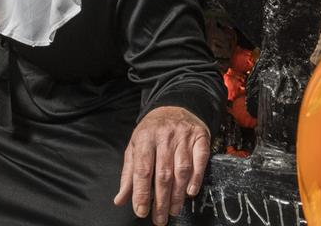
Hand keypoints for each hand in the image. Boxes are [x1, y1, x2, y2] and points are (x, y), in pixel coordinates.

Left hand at [113, 106, 209, 224]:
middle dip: (161, 200)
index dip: (142, 193)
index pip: (142, 170)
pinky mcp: (200, 137)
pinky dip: (196, 177)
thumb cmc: (152, 131)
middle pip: (163, 174)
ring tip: (173, 210)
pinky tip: (191, 192)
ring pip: (181, 170)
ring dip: (178, 194)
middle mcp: (165, 137)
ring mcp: (184, 136)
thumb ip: (128, 175)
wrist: (174, 106)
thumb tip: (120, 200)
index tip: (141, 211)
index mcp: (145, 139)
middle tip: (160, 219)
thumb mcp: (135, 147)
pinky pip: (200, 160)